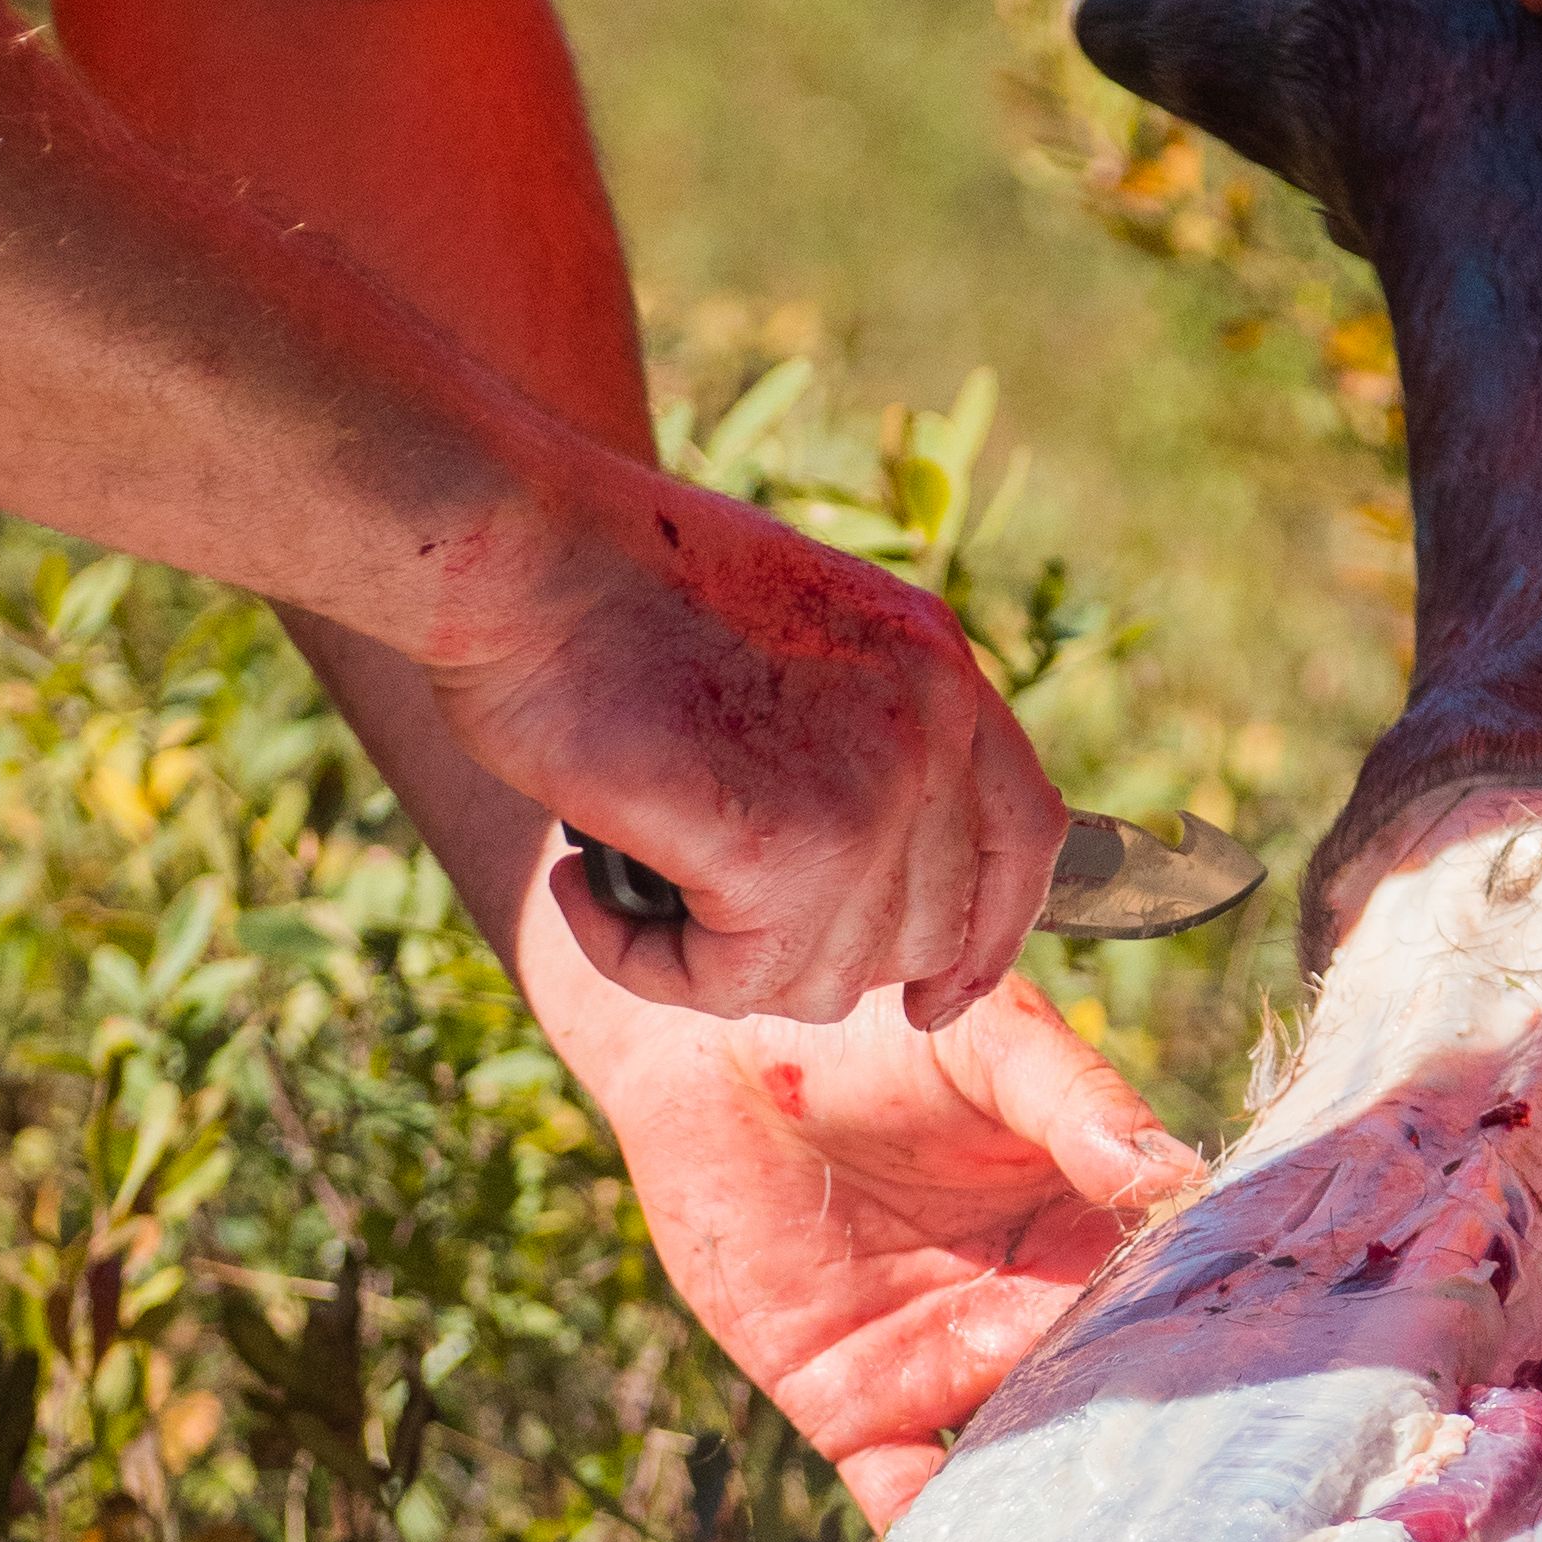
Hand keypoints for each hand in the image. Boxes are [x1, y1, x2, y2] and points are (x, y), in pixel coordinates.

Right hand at [428, 453, 1067, 1035]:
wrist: (517, 546)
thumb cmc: (599, 580)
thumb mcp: (779, 637)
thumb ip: (843, 730)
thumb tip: (846, 863)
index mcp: (938, 662)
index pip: (1024, 836)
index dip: (986, 933)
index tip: (932, 996)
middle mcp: (931, 724)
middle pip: (926, 932)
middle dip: (815, 958)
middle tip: (700, 924)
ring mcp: (873, 790)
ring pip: (826, 975)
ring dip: (712, 961)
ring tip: (622, 886)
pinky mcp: (787, 851)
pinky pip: (730, 984)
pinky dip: (642, 962)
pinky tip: (584, 891)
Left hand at [521, 900, 1202, 1522]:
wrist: (700, 1049)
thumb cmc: (861, 1022)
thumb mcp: (983, 1045)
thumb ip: (1072, 1101)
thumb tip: (1169, 1172)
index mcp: (1080, 1222)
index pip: (1154, 1291)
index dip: (1193, 1335)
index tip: (1246, 1386)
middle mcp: (1027, 1308)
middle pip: (1095, 1392)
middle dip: (1135, 1450)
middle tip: (1189, 1511)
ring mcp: (942, 1366)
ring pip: (1013, 1458)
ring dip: (1045, 1509)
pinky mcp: (853, 1410)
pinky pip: (903, 1494)